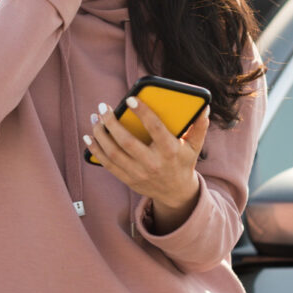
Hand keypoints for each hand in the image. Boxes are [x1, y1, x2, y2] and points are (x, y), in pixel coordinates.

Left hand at [84, 99, 210, 228]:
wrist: (176, 193)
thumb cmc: (183, 162)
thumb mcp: (194, 146)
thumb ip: (199, 127)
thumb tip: (203, 106)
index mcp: (170, 151)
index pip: (155, 128)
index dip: (142, 112)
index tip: (129, 99)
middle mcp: (153, 163)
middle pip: (127, 142)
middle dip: (111, 122)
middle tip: (103, 107)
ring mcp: (138, 173)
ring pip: (113, 153)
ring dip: (99, 134)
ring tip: (94, 118)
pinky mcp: (127, 179)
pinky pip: (107, 164)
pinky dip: (95, 151)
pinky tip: (89, 137)